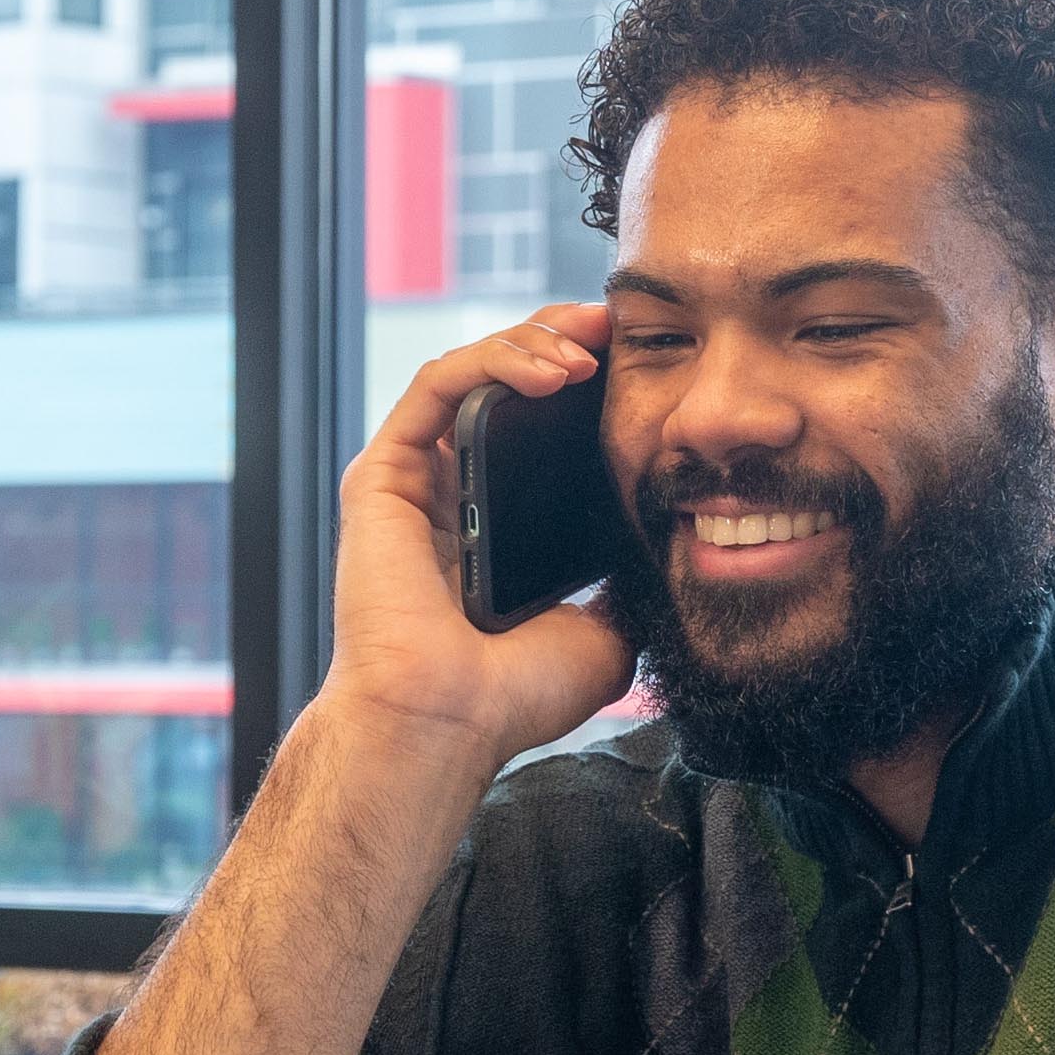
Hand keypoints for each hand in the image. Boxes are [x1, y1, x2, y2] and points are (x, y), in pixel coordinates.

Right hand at [313, 306, 637, 773]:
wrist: (449, 722)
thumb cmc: (511, 695)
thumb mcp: (603, 629)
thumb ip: (622, 581)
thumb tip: (671, 550)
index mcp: (491, 526)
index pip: (536, 430)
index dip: (586, 387)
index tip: (643, 366)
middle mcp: (447, 495)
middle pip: (503, 387)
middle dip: (562, 343)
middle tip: (616, 331)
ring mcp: (412, 483)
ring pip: (469, 374)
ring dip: (532, 343)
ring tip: (589, 349)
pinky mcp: (382, 476)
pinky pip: (436, 386)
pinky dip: (492, 362)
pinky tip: (551, 372)